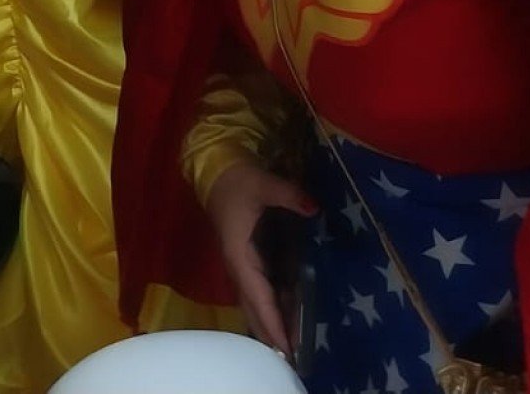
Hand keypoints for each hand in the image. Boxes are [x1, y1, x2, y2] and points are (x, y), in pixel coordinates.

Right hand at [203, 160, 316, 357]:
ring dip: (269, 324)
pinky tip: (284, 318)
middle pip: (254, 308)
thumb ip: (288, 194)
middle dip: (270, 333)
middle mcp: (238, 266)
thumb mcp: (263, 183)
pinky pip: (257, 293)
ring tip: (289, 347)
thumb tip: (313, 207)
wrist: (216, 172)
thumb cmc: (238, 181)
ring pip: (254, 303)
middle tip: (292, 358)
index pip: (258, 296)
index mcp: (240, 255)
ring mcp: (241, 265)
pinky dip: (269, 310)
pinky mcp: (245, 260)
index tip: (284, 347)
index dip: (271, 321)